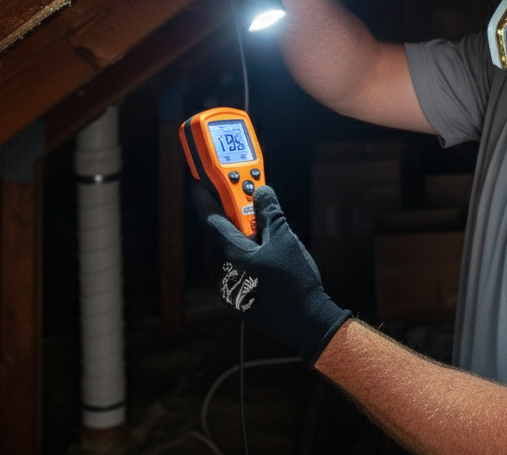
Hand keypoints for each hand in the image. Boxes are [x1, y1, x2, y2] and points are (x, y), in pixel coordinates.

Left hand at [196, 184, 350, 365]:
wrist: (305, 323)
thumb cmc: (294, 282)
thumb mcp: (285, 240)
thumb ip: (270, 213)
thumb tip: (262, 192)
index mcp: (231, 255)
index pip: (212, 220)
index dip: (206, 198)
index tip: (201, 182)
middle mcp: (224, 272)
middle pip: (222, 234)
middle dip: (233, 214)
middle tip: (243, 195)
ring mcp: (231, 287)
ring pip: (231, 251)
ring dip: (243, 234)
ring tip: (262, 222)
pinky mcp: (240, 297)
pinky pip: (238, 265)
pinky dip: (247, 252)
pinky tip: (266, 248)